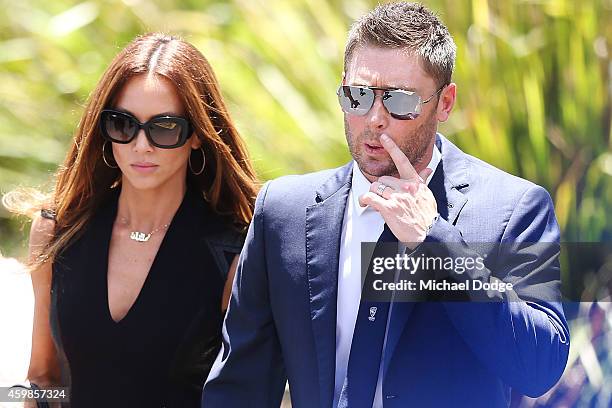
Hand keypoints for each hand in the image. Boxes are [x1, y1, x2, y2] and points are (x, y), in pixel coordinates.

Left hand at [358, 134, 437, 248]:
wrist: (427, 234)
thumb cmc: (425, 215)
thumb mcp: (427, 195)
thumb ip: (423, 181)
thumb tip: (428, 169)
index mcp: (415, 182)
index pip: (403, 161)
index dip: (393, 148)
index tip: (384, 138)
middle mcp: (406, 187)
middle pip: (383, 179)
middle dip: (380, 188)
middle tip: (384, 199)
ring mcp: (398, 197)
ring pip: (375, 187)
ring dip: (373, 195)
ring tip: (378, 204)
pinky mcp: (389, 208)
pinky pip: (370, 197)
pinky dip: (364, 200)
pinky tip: (364, 203)